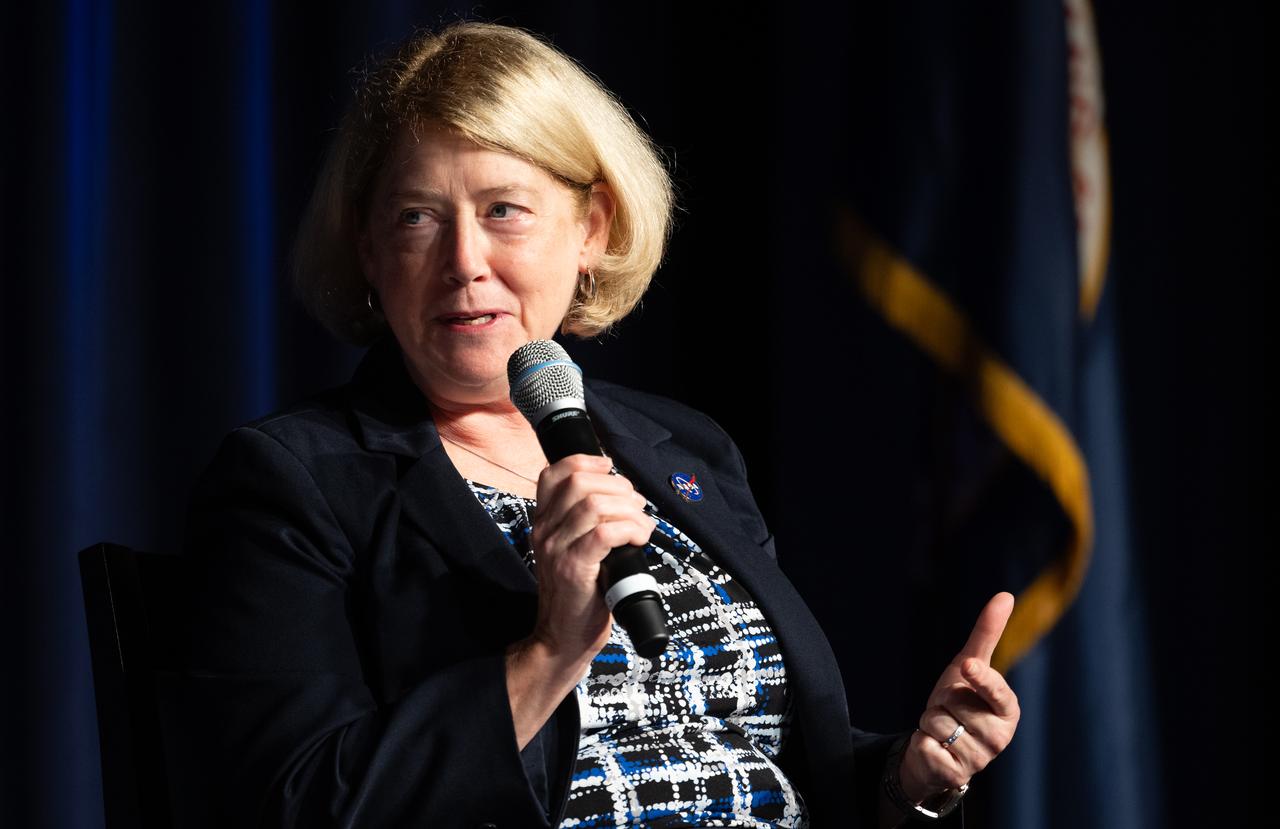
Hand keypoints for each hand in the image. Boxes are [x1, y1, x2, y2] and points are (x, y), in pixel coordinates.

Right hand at [526, 453, 655, 662]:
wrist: (562, 638)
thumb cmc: (578, 594)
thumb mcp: (572, 550)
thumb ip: (585, 522)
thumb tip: (623, 496)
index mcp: (543, 522)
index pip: (553, 474)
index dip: (585, 461)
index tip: (610, 468)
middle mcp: (544, 531)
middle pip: (579, 483)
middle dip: (617, 486)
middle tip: (636, 505)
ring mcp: (557, 550)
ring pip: (594, 506)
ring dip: (628, 509)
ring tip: (642, 525)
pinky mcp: (574, 569)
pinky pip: (604, 533)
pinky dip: (629, 529)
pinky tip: (639, 539)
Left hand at [898, 592, 1020, 801]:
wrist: (936, 744)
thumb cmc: (960, 700)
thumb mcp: (969, 666)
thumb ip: (987, 633)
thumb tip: (1005, 595)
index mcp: (1008, 709)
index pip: (997, 691)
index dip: (980, 678)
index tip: (968, 667)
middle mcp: (1000, 737)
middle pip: (954, 701)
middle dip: (942, 700)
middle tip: (950, 710)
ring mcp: (979, 760)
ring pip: (937, 722)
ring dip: (930, 721)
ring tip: (943, 728)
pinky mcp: (955, 776)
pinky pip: (927, 746)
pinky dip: (922, 742)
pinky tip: (935, 748)